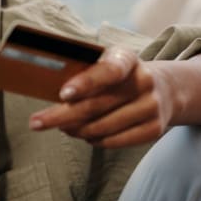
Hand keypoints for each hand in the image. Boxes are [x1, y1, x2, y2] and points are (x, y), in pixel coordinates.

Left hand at [28, 47, 175, 147]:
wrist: (164, 89)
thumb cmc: (119, 77)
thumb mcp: (106, 63)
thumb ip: (84, 72)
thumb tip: (47, 88)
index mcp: (127, 59)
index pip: (108, 70)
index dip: (86, 83)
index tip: (63, 94)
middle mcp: (144, 81)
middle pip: (97, 105)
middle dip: (62, 116)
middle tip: (36, 123)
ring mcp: (152, 106)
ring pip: (103, 127)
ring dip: (76, 130)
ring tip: (62, 127)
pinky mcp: (154, 129)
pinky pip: (114, 141)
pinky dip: (94, 140)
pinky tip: (84, 134)